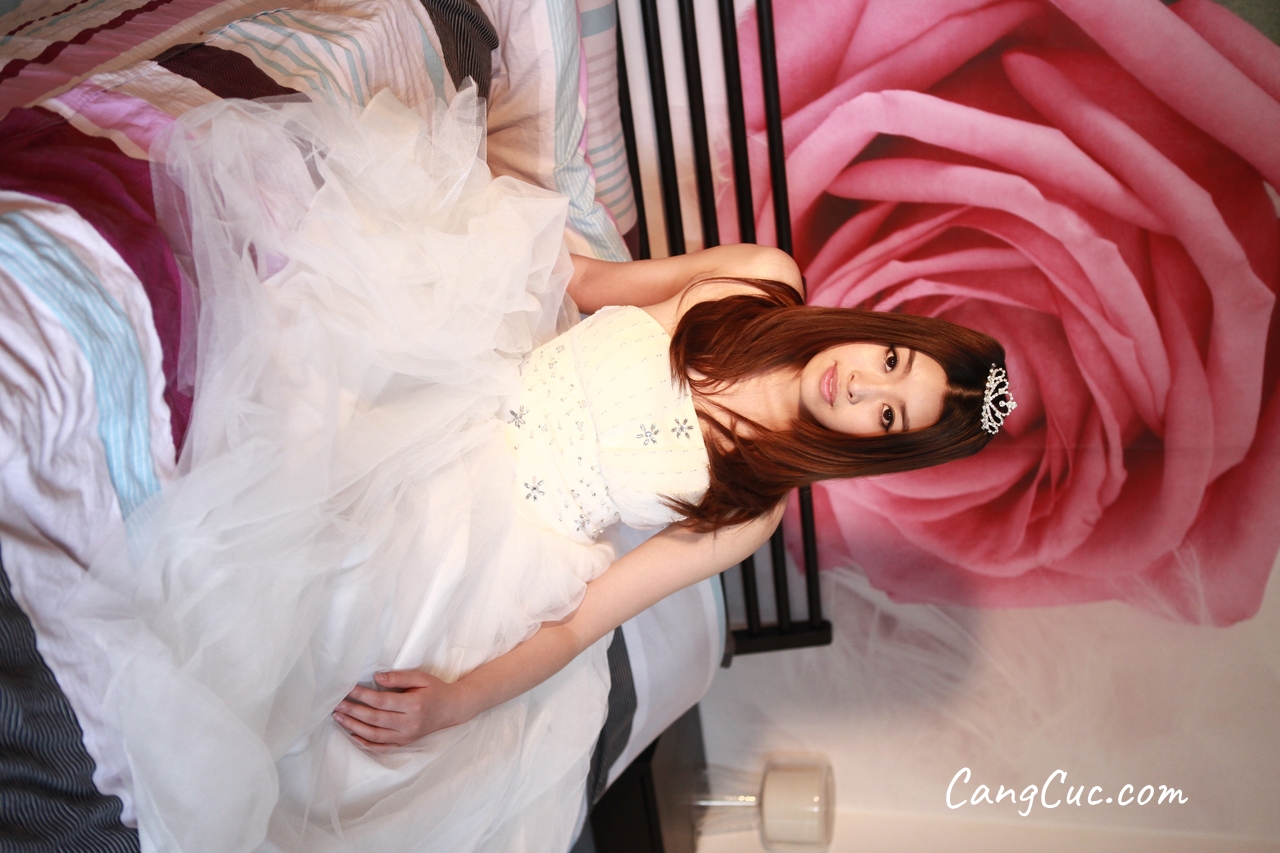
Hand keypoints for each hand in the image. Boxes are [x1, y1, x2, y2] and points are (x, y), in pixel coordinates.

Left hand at [333, 670, 471, 750]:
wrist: (452, 709)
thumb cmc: (436, 690)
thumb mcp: (421, 678)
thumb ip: (399, 677)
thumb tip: (376, 677)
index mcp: (414, 705)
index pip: (382, 702)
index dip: (363, 696)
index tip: (348, 689)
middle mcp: (409, 724)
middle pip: (375, 719)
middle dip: (353, 711)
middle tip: (337, 704)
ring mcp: (406, 736)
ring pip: (375, 735)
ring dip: (354, 727)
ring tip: (339, 717)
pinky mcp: (404, 743)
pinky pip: (381, 747)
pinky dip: (365, 743)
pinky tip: (353, 735)